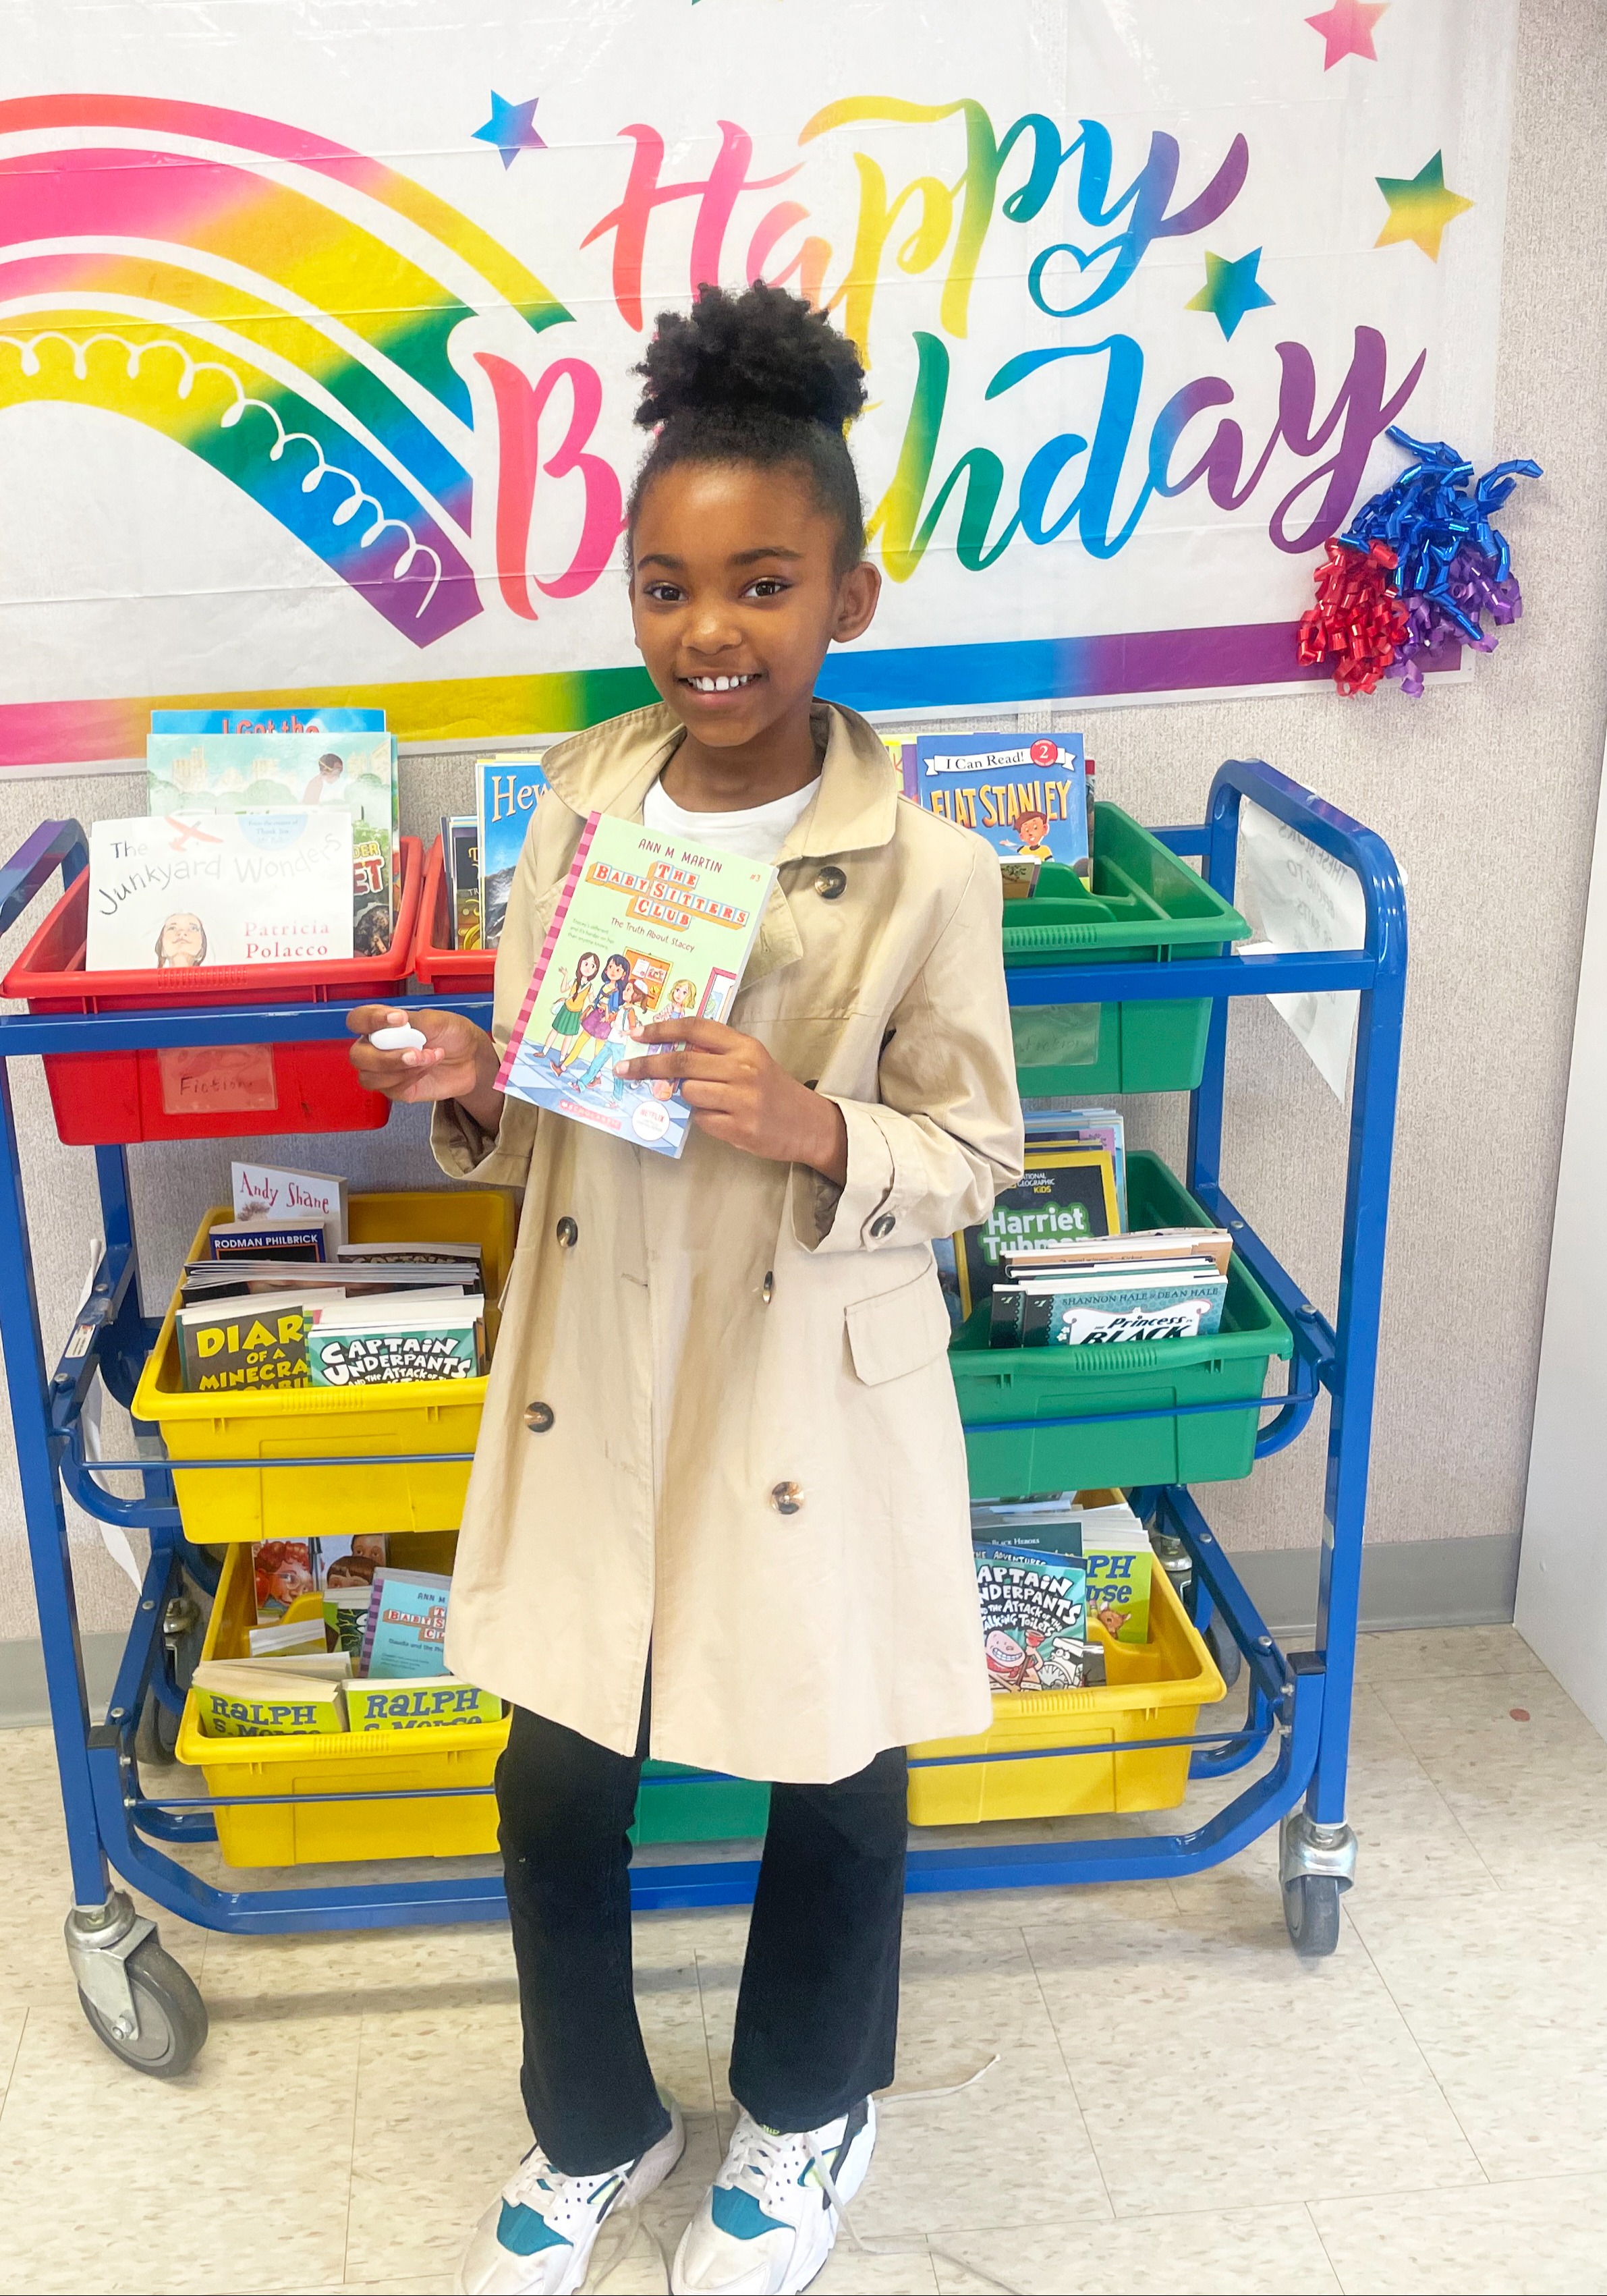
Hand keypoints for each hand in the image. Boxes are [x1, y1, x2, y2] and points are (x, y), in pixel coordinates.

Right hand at [346, 1005, 502, 1132]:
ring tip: (429, 1058)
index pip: (357, 1020)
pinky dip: (411, 1078)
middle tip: (416, 1052)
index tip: (399, 1019)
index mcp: (381, 1024)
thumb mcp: (437, 1019)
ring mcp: (384, 1071)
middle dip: (386, 1057)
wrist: (471, 1058)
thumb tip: (397, 1025)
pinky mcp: (397, 1090)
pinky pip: (391, 1089)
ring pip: (369, 1077)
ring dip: (401, 1069)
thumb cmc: (451, 1034)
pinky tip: (428, 1067)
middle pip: (357, 1056)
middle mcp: (376, 1047)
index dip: (370, 1020)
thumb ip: (413, 1022)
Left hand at [618, 1019, 847, 1180]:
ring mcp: (742, 1099)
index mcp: (744, 1046)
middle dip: (647, 1066)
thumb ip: (715, 1055)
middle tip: (625, 1070)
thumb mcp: (749, 1060)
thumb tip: (666, 1054)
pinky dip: (703, 1119)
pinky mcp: (740, 1127)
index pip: (696, 1029)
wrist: (807, 1123)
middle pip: (682, 1062)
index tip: (637, 1034)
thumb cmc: (771, 1089)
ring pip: (688, 1093)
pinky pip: (701, 1120)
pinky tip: (722, 1119)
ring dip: (686, 1098)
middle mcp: (743, 1069)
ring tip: (708, 1101)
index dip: (662, 1029)